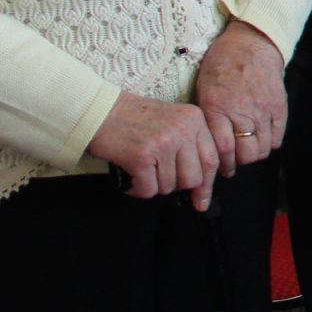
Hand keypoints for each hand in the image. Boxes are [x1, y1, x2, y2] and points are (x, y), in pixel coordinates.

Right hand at [89, 92, 221, 209]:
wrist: (100, 111)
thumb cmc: (135, 119)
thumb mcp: (173, 121)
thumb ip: (190, 146)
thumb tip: (201, 188)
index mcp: (195, 119)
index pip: (211, 159)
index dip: (207, 185)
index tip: (201, 200)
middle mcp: (183, 130)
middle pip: (193, 178)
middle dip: (176, 185)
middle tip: (159, 178)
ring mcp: (163, 143)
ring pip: (169, 186)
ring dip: (153, 185)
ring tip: (142, 170)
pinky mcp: (141, 157)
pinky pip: (148, 190)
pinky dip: (137, 189)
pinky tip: (131, 178)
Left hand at [193, 20, 286, 170]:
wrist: (251, 43)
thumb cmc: (222, 63)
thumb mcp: (202, 88)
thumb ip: (205, 116)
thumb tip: (203, 142)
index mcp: (216, 106)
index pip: (222, 148)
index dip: (221, 164)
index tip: (219, 167)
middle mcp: (240, 110)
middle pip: (244, 154)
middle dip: (237, 161)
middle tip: (233, 159)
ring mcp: (262, 109)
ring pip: (262, 149)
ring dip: (253, 154)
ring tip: (247, 148)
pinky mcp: (279, 106)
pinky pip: (277, 137)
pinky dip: (270, 143)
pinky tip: (261, 137)